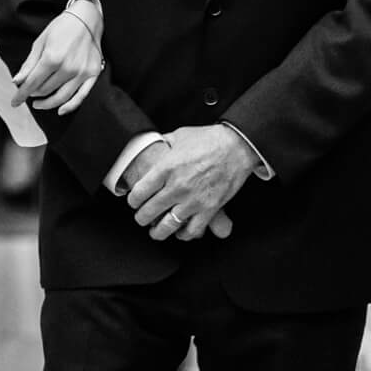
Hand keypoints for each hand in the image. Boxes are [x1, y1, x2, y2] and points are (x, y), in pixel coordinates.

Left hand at [11, 11, 102, 115]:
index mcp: (52, 58)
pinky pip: (81, 96)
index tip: (14, 102)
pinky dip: (70, 106)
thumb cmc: (61, 28)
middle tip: (28, 92)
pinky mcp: (93, 74)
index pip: (32, 83)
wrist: (86, 19)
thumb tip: (17, 81)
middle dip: (33, 93)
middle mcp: (68, 67)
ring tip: (38, 103)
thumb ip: (29, 64)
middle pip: (45, 90)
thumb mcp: (40, 43)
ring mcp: (82, 72)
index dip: (21, 94)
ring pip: (61, 97)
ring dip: (47, 103)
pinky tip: (60, 110)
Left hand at [125, 125, 255, 240]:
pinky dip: (184, 234)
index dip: (133, 200)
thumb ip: (163, 144)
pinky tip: (180, 232)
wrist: (237, 146)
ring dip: (158, 231)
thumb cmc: (209, 139)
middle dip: (141, 218)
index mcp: (165, 168)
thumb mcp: (179, 135)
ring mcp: (193, 200)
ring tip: (155, 232)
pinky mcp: (209, 209)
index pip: (139, 192)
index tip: (133, 202)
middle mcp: (177, 186)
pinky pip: (192, 230)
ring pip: (167, 225)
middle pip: (149, 211)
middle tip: (141, 218)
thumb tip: (154, 144)